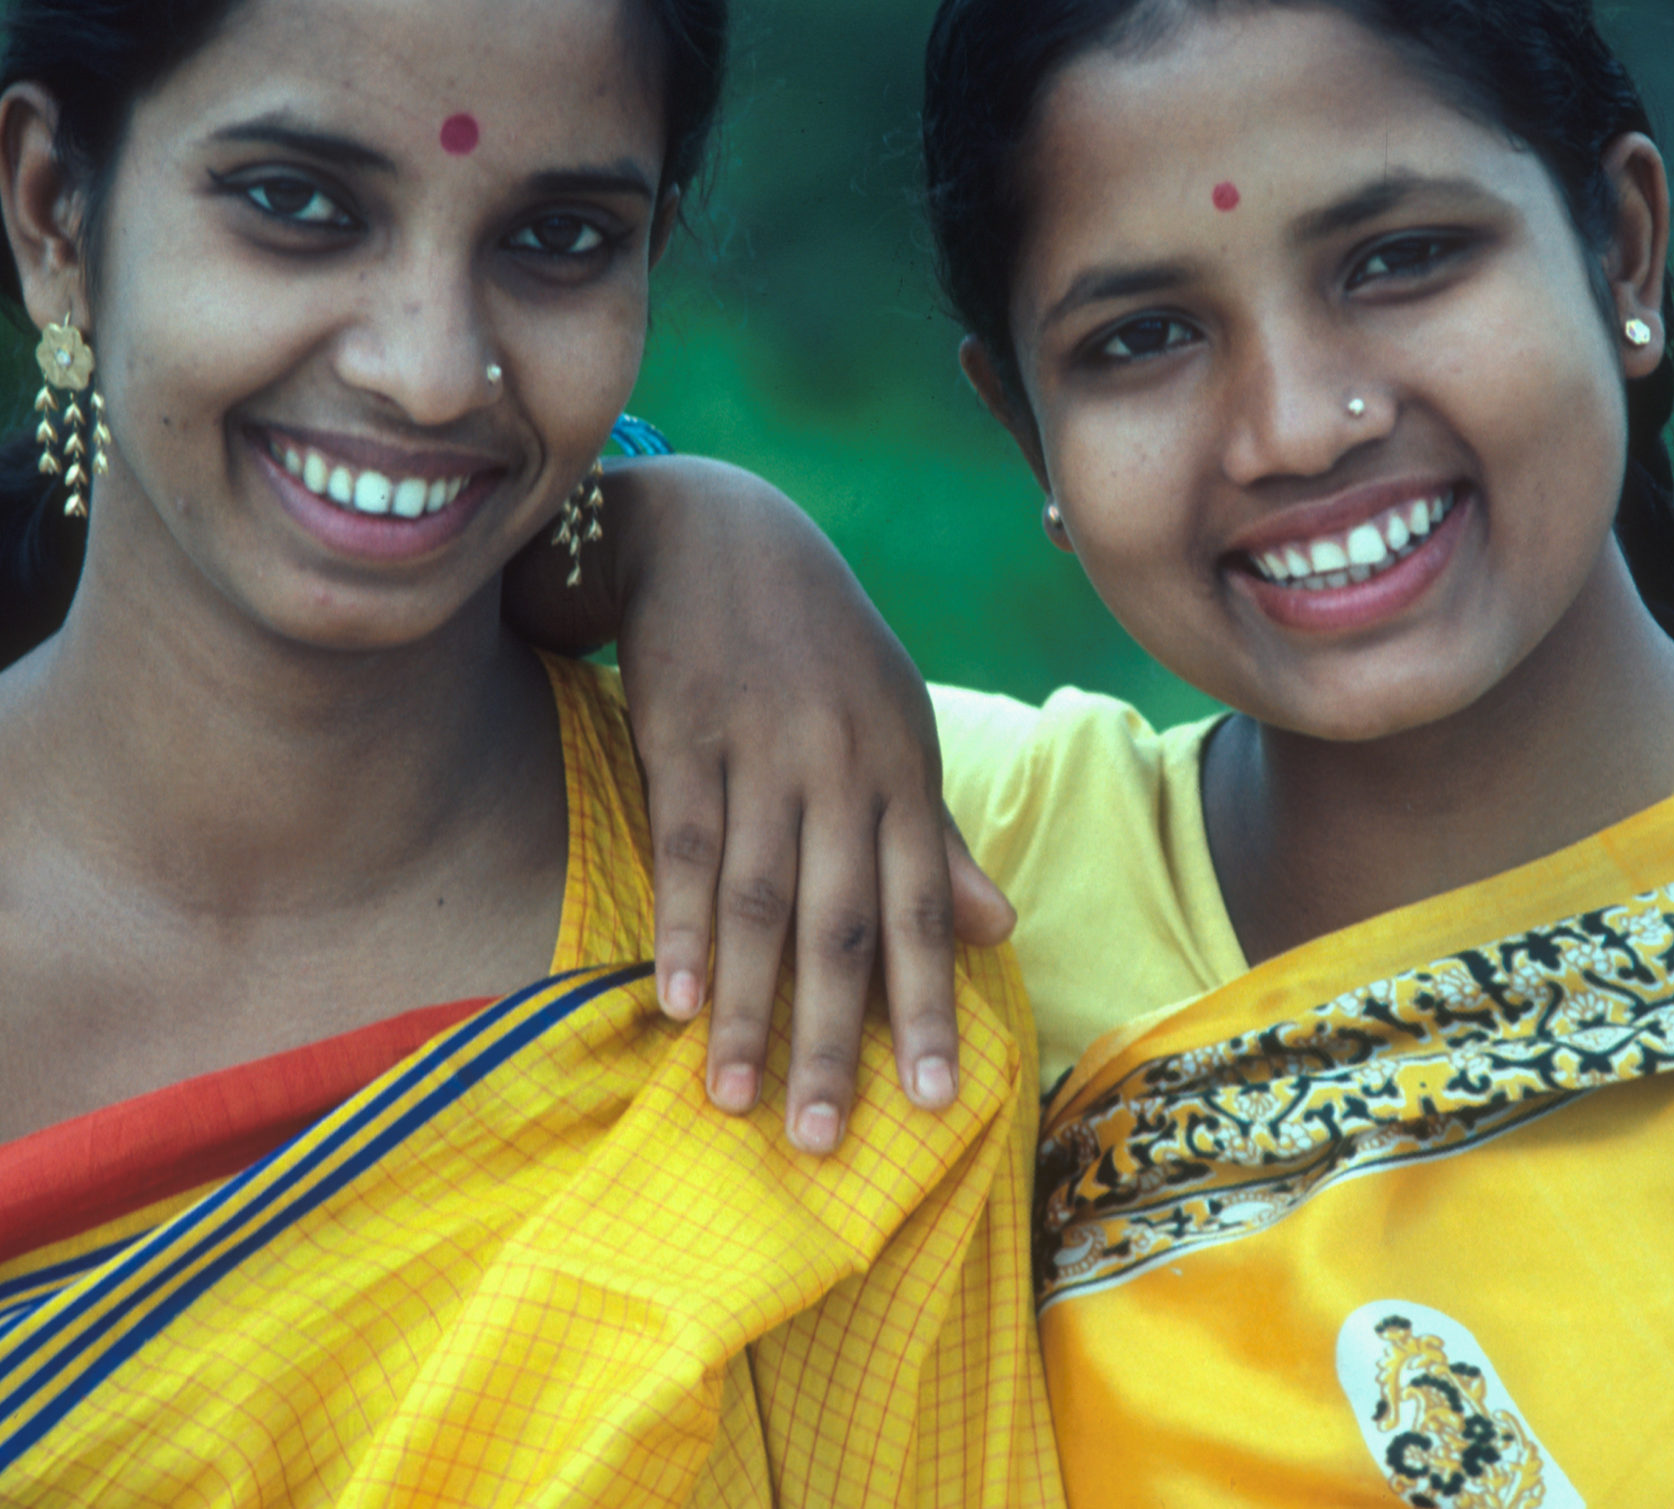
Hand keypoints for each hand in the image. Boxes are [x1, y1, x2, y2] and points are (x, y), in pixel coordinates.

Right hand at [502, 456, 1014, 1152]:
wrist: (719, 534)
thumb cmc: (819, 648)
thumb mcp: (895, 725)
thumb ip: (933, 835)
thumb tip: (995, 930)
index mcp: (900, 771)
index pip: (921, 911)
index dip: (928, 1006)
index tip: (935, 1101)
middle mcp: (840, 767)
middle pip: (842, 923)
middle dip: (834, 1038)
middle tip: (826, 1139)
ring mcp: (760, 751)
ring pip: (760, 900)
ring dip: (748, 1008)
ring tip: (735, 1101)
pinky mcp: (682, 735)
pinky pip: (686, 846)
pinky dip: (684, 928)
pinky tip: (677, 1003)